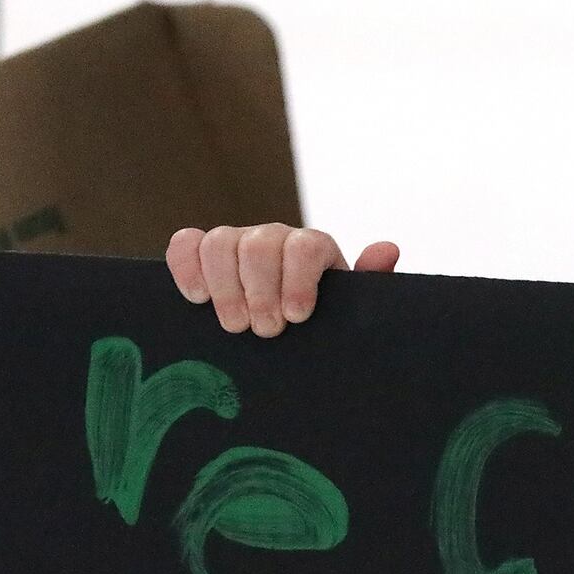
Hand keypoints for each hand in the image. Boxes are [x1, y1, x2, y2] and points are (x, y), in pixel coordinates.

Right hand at [166, 223, 399, 336]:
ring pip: (220, 242)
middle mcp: (275, 238)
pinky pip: (187, 244)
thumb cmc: (325, 324)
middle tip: (265, 331)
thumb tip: (387, 249)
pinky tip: (197, 299)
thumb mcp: (351, 310)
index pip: (305, 245)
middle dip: (260, 291)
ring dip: (224, 287)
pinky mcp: (204, 255)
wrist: (295, 335)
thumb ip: (369, 282)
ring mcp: (237, 243)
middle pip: (259, 245)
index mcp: (314, 248)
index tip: (297, 317)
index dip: (298, 279)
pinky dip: (186, 266)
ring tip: (235, 325)